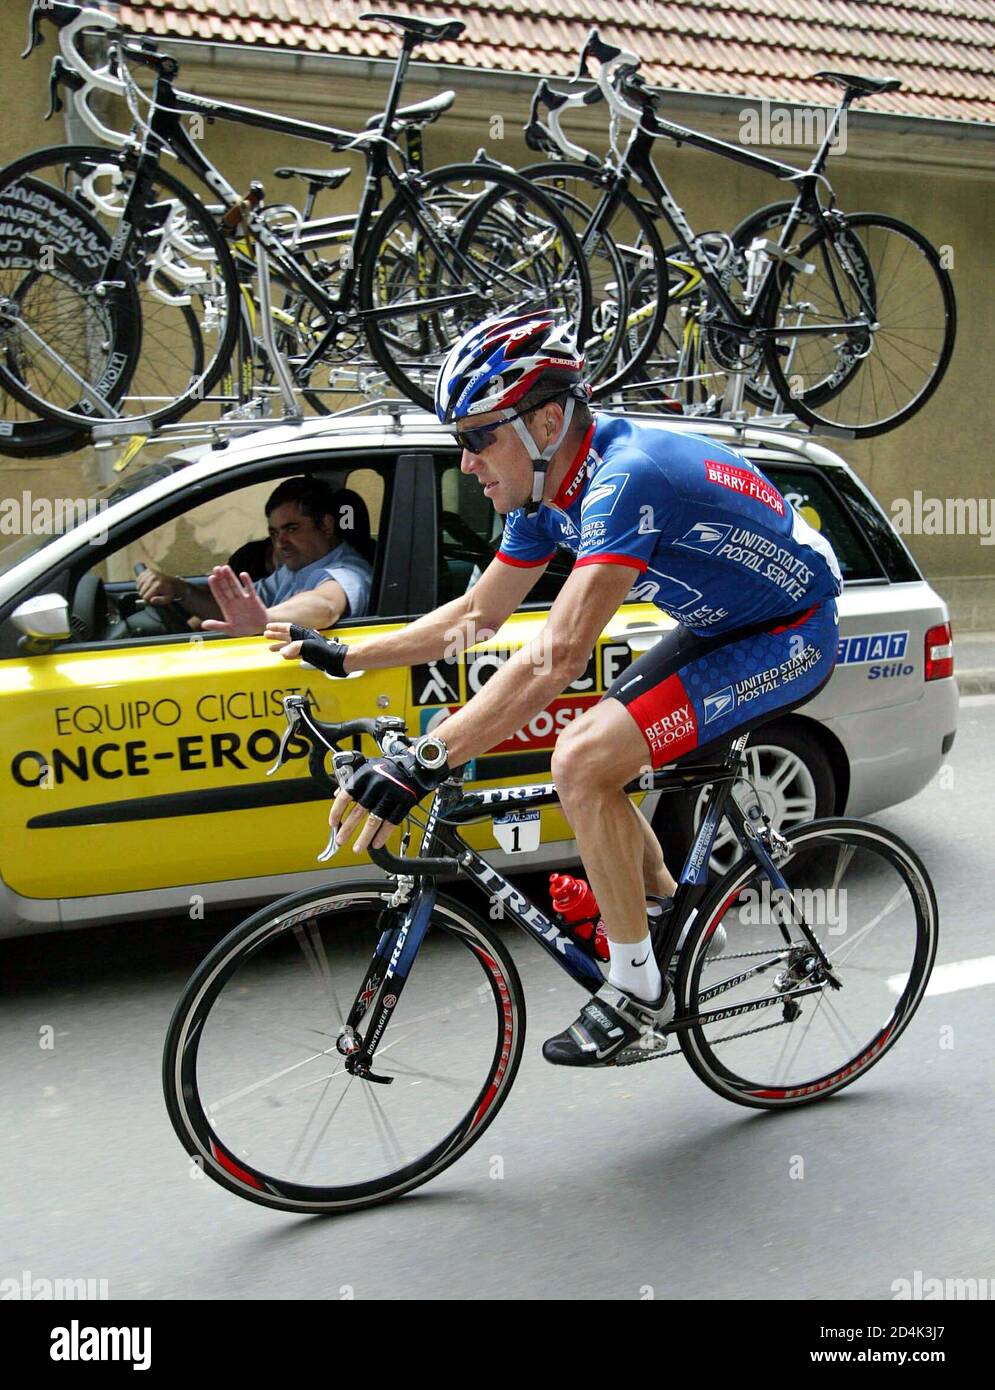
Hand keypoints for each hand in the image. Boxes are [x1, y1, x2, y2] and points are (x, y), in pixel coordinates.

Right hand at [136, 567, 182, 605]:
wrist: (174, 582)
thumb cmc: (170, 591)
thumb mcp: (168, 598)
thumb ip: (160, 601)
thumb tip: (151, 600)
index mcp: (158, 585)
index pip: (145, 597)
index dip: (148, 600)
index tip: (151, 600)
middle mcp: (153, 578)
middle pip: (142, 591)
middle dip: (145, 595)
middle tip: (150, 595)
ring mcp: (151, 573)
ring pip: (139, 585)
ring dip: (141, 590)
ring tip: (148, 591)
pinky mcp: (149, 570)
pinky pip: (139, 578)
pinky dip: (140, 583)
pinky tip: (145, 586)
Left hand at [201, 566, 267, 635]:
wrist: (259, 629)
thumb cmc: (244, 628)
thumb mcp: (229, 629)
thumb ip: (217, 626)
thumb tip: (203, 624)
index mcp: (227, 607)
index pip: (219, 595)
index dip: (215, 586)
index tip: (211, 578)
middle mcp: (234, 601)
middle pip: (226, 587)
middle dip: (221, 578)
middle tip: (216, 568)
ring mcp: (244, 599)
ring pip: (236, 586)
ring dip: (231, 577)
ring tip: (225, 567)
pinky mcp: (254, 599)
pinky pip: (250, 589)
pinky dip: (247, 582)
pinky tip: (243, 574)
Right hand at [266, 622, 349, 674]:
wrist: (338, 660)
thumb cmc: (327, 651)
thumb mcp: (308, 647)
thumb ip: (294, 648)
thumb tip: (283, 652)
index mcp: (304, 634)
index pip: (288, 628)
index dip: (277, 627)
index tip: (268, 627)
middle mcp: (305, 639)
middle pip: (287, 636)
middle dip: (276, 636)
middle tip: (266, 636)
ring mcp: (307, 647)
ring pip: (290, 645)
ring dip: (280, 646)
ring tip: (271, 648)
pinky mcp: (310, 656)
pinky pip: (295, 653)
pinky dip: (288, 654)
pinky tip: (284, 656)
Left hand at [329, 748, 447, 852]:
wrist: (417, 764)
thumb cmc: (390, 767)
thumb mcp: (368, 768)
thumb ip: (353, 781)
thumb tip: (337, 794)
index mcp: (365, 775)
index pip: (345, 796)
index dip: (337, 811)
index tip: (333, 823)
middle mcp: (377, 784)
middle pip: (358, 811)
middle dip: (347, 829)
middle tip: (341, 840)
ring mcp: (392, 794)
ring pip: (374, 820)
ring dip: (364, 837)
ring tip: (358, 848)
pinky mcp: (405, 802)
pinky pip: (391, 822)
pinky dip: (383, 835)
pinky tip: (377, 843)